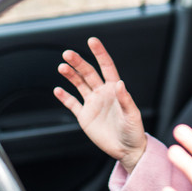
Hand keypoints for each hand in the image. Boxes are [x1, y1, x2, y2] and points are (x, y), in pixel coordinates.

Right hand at [53, 37, 147, 171]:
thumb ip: (125, 99)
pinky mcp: (84, 116)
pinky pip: (72, 104)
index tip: (92, 41)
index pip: (106, 66)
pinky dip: (64, 97)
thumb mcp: (132, 115)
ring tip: (61, 67)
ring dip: (70, 75)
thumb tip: (120, 83)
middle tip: (67, 53)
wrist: (127, 149)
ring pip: (79, 85)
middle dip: (78, 63)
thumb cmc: (134, 131)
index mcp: (115, 89)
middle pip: (88, 73)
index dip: (99, 53)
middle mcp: (102, 93)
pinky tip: (58, 89)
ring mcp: (92, 103)